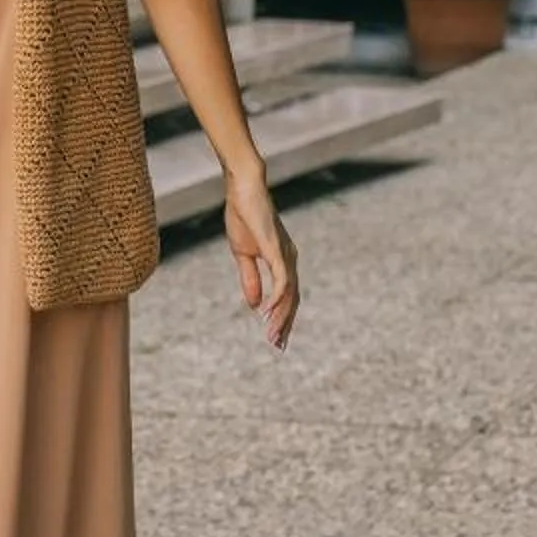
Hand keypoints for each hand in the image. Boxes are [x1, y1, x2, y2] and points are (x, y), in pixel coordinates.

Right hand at [224, 165, 298, 350]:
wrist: (243, 190)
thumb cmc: (244, 216)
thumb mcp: (243, 254)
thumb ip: (250, 279)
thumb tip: (253, 304)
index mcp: (282, 261)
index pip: (287, 296)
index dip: (282, 317)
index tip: (275, 338)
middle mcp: (289, 260)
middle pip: (293, 300)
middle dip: (285, 324)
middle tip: (278, 346)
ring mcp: (285, 255)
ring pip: (289, 295)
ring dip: (280, 318)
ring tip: (272, 337)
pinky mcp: (277, 251)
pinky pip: (281, 281)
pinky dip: (276, 300)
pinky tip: (266, 314)